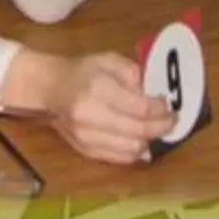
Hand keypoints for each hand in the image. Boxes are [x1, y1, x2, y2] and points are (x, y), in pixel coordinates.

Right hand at [2, 49, 173, 164]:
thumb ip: (133, 73)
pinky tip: (140, 140)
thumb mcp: (107, 59)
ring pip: (131, 149)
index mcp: (97, 89)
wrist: (47, 89)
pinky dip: (135, 151)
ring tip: (155, 129)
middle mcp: (91, 116)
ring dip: (149, 140)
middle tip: (171, 120)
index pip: (139, 108)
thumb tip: (152, 94)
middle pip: (138, 132)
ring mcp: (87, 137)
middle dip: (161, 127)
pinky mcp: (85, 151)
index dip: (160, 110)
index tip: (170, 106)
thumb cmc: (80, 71)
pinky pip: (120, 158)